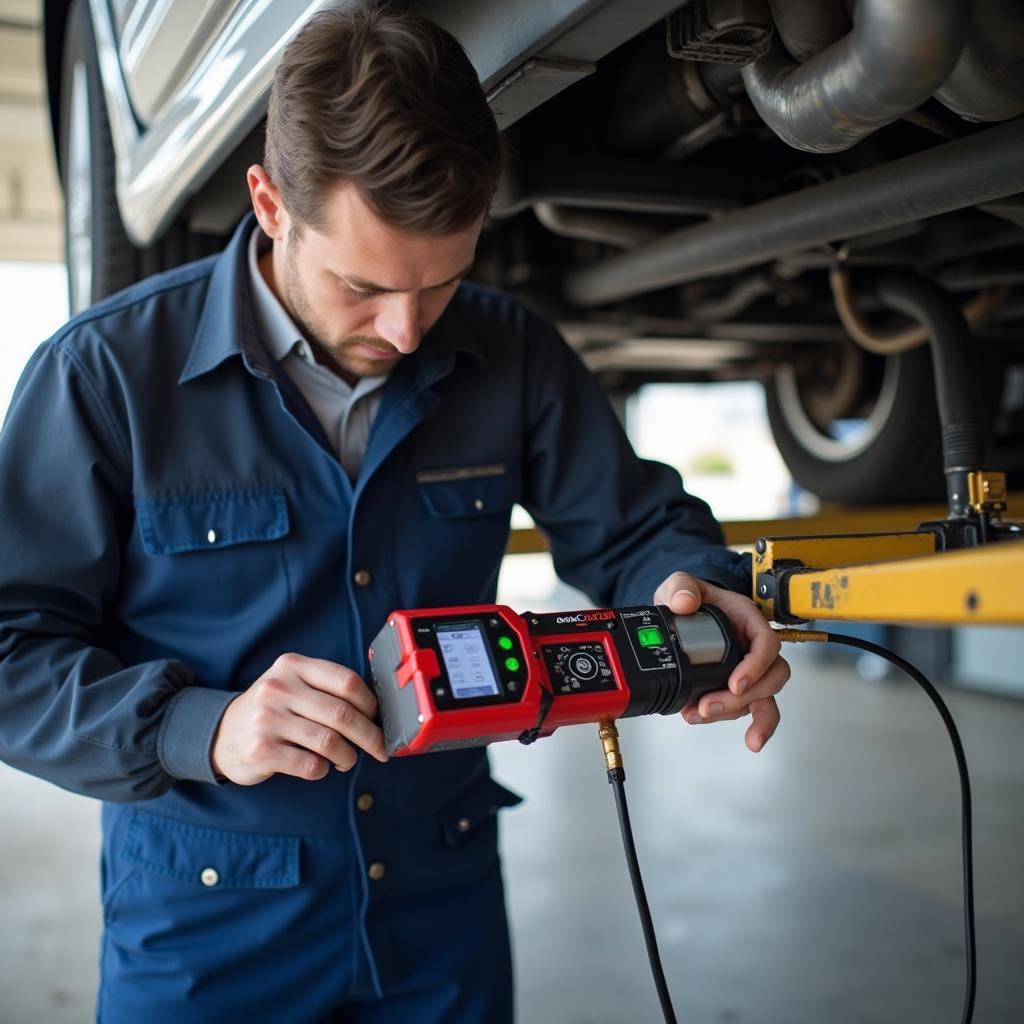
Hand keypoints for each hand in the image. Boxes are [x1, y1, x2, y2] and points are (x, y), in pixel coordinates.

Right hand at [210, 653, 387, 784]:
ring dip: (348, 756)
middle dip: (369, 736)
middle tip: (378, 748)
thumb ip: (326, 689)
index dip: (370, 702)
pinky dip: (324, 769)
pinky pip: (310, 765)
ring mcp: (267, 720)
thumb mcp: (291, 684)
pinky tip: (320, 766)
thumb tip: (375, 712)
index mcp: (292, 666)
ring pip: (330, 742)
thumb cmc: (271, 710)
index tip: (377, 718)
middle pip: (342, 714)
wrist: (220, 734)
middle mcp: (278, 689)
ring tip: (347, 759)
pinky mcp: (261, 751)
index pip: (346, 680)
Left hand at [653, 571, 789, 752]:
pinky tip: (730, 733)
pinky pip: (749, 708)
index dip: (756, 665)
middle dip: (745, 698)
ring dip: (734, 713)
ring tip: (699, 716)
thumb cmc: (689, 597)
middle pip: (772, 677)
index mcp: (747, 620)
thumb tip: (685, 603)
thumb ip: (681, 587)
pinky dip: (743, 723)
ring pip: (762, 698)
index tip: (735, 683)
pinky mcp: (735, 687)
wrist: (679, 614)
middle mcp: (753, 647)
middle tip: (709, 706)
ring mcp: (748, 670)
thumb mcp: (680, 584)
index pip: (767, 643)